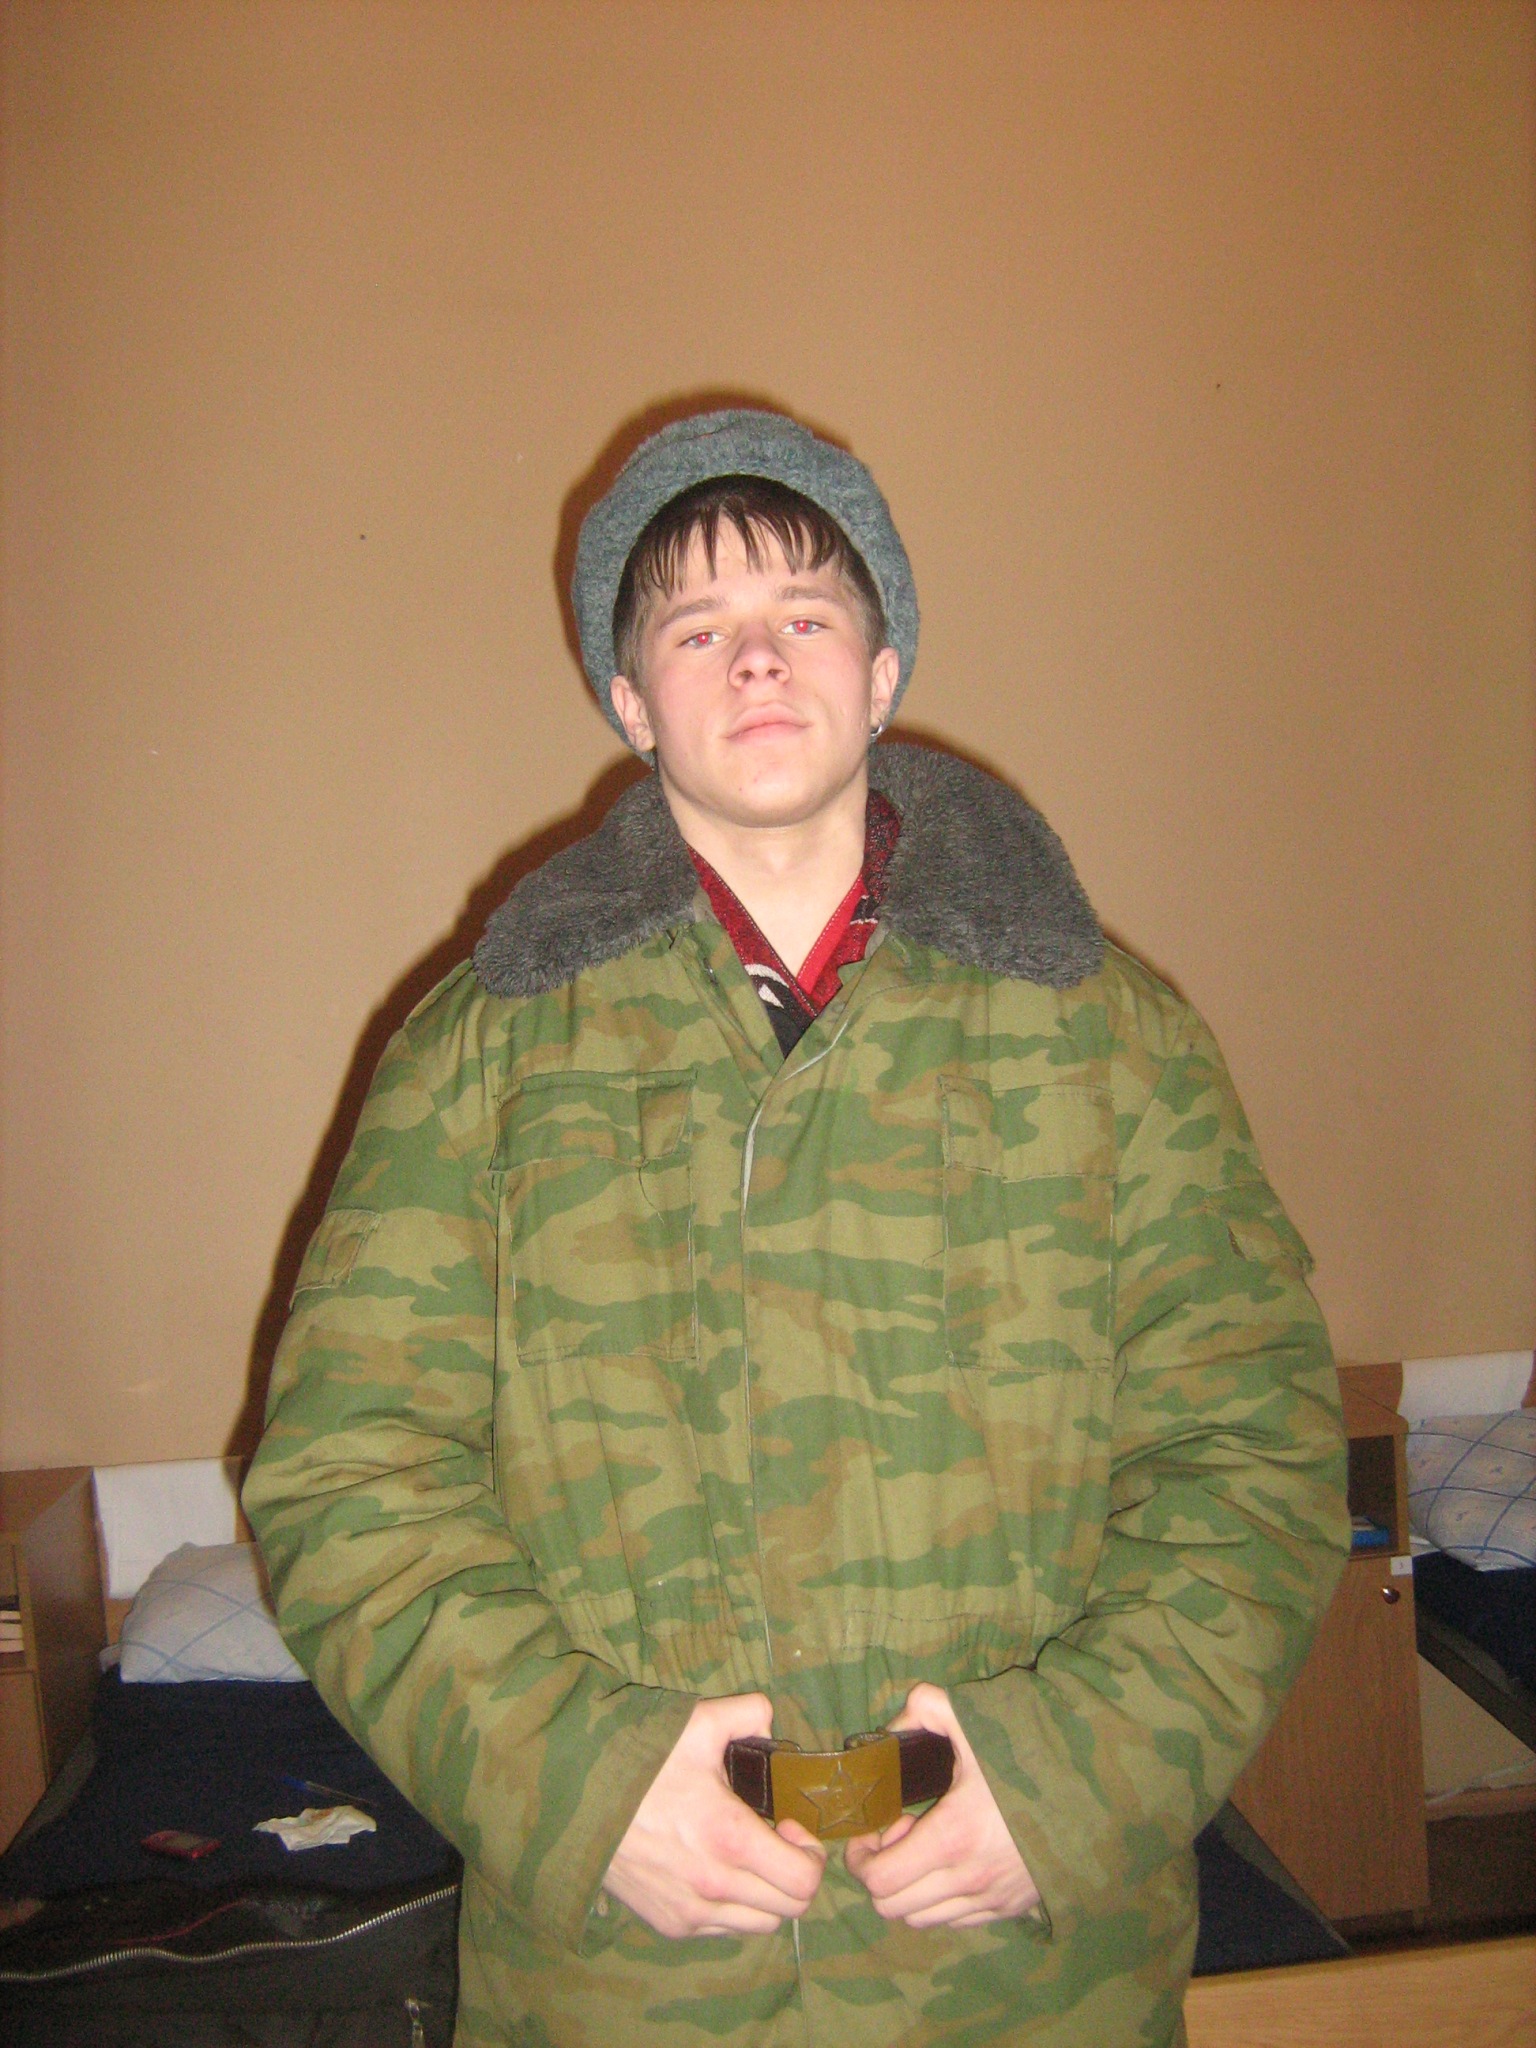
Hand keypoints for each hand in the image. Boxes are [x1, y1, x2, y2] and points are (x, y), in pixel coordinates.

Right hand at [602, 1692, 826, 1938]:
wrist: (577, 1800)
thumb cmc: (641, 1760)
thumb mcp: (699, 1722)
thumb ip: (750, 1712)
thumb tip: (770, 1722)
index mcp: (730, 1839)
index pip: (803, 1880)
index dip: (810, 1853)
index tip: (789, 1824)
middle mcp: (715, 1886)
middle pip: (790, 1908)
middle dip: (795, 1872)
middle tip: (776, 1838)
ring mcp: (691, 1912)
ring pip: (761, 1924)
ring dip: (767, 1894)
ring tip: (747, 1856)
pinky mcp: (670, 1924)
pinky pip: (725, 1928)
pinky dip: (734, 1907)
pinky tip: (716, 1870)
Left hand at [844, 1681, 1039, 1928]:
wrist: (1094, 1791)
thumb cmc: (1028, 1754)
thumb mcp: (974, 1718)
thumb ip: (924, 1707)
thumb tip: (891, 1726)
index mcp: (952, 1837)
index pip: (880, 1879)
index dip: (862, 1857)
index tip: (876, 1827)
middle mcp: (968, 1880)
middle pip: (892, 1907)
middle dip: (882, 1871)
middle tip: (901, 1832)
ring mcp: (991, 1900)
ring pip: (921, 1919)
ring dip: (910, 1887)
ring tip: (928, 1845)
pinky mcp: (1010, 1909)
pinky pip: (956, 1921)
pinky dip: (940, 1898)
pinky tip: (955, 1860)